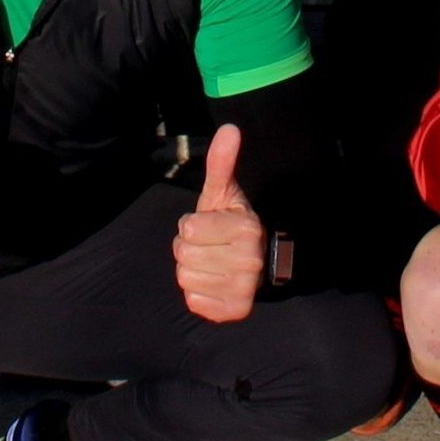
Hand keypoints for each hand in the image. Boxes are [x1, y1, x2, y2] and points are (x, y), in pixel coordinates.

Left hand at [173, 124, 266, 323]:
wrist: (256, 260)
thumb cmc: (229, 223)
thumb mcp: (222, 192)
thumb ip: (221, 162)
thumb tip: (229, 129)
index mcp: (246, 227)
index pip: (188, 229)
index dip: (191, 225)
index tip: (208, 224)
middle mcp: (249, 260)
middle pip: (184, 256)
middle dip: (188, 247)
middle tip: (207, 244)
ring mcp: (244, 288)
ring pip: (186, 279)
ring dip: (192, 270)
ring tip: (210, 261)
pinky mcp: (236, 311)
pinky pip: (194, 302)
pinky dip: (197, 293)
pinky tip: (213, 282)